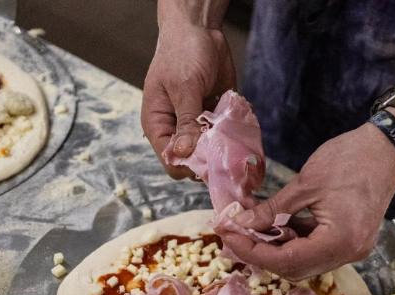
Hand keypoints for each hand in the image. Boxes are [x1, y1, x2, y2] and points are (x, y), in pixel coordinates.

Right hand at [141, 21, 235, 179]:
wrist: (200, 29)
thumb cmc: (183, 53)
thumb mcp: (184, 87)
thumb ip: (187, 121)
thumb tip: (185, 153)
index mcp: (159, 125)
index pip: (171, 160)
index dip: (189, 165)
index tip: (209, 155)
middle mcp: (177, 129)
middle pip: (193, 161)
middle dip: (210, 156)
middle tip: (224, 141)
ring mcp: (197, 125)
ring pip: (211, 151)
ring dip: (224, 144)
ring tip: (231, 126)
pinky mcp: (215, 118)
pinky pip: (226, 136)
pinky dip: (233, 131)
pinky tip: (236, 116)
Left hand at [220, 124, 394, 280]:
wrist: (388, 148)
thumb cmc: (349, 159)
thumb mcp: (305, 183)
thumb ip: (272, 209)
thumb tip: (240, 223)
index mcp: (339, 241)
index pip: (286, 261)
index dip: (253, 251)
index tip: (228, 235)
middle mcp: (348, 254)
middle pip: (295, 269)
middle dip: (262, 254)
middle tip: (236, 233)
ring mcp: (352, 250)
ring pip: (304, 263)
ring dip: (277, 249)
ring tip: (254, 227)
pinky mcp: (352, 242)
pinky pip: (316, 252)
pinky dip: (295, 243)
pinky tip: (279, 226)